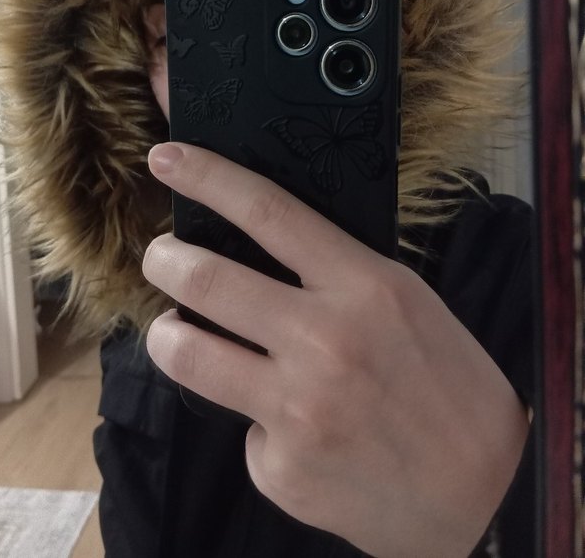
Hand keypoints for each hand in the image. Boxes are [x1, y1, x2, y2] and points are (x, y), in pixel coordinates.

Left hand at [142, 142, 528, 557]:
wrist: (486, 490)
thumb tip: (253, 248)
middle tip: (161, 256)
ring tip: (175, 331)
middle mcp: (325, 340)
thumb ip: (332, 271)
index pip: (267, 211)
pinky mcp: (283, 466)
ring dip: (167, 335)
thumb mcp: (401, 299)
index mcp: (363, 284)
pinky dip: (250, 420)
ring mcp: (299, 407)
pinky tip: (288, 429)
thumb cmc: (445, 382)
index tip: (167, 158)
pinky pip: (238, 428)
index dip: (207, 176)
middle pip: (207, 279)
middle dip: (165, 260)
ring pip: (187, 353)